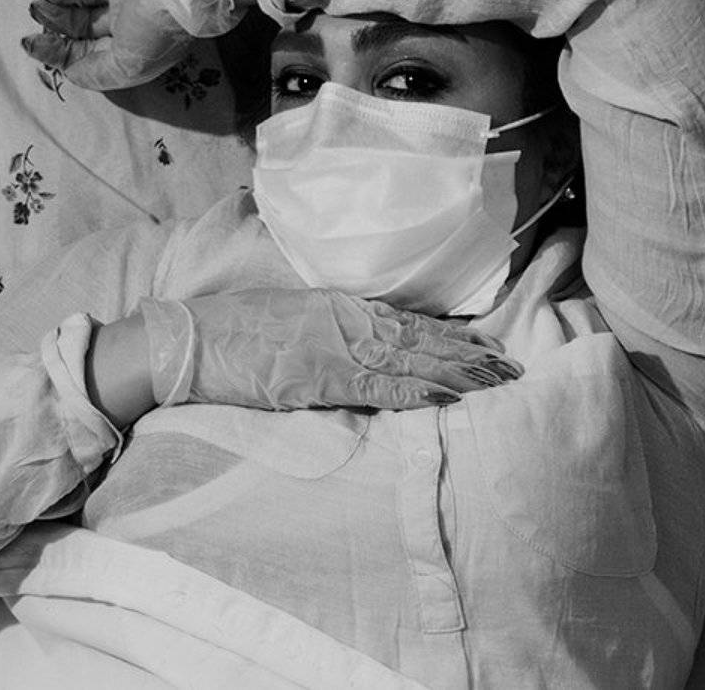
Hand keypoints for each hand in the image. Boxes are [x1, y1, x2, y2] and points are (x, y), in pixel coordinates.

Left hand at [23, 0, 240, 89]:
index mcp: (134, 47)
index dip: (57, 51)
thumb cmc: (159, 23)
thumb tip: (70, 71)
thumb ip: (98, 74)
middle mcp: (131, 18)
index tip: (31, 42)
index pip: (88, 52)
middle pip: (83, 23)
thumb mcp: (130, 65)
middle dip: (56, 20)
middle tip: (37, 9)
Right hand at [141, 288, 522, 411]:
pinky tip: (445, 399)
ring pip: (411, 362)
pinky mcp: (322, 378)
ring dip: (456, 373)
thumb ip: (330, 323)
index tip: (485, 342)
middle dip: (468, 354)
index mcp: (341, 304)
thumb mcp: (292, 314)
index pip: (410, 321)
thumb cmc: (235, 326)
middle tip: (511, 366)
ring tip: (495, 381)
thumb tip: (362, 336)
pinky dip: (414, 394)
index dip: (451, 333)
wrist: (193, 338)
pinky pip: (378, 388)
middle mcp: (349, 321)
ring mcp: (338, 348)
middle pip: (422, 339)